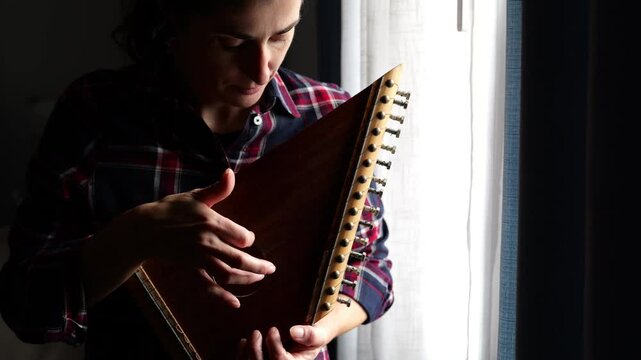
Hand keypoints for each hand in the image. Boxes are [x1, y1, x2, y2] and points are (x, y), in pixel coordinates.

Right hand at [132, 168, 275, 306]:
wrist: (146, 229)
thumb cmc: (172, 209)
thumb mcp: (196, 196)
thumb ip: (218, 189)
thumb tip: (230, 172)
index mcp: (212, 222)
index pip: (242, 236)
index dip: (249, 239)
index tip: (249, 239)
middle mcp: (208, 242)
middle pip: (239, 258)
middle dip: (258, 266)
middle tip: (271, 269)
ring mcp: (199, 258)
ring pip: (227, 274)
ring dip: (246, 279)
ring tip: (259, 278)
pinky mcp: (191, 269)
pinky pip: (208, 286)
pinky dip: (222, 297)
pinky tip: (235, 303)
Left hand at [238, 326, 328, 359]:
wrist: (307, 341)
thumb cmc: (313, 338)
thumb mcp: (318, 335)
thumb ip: (311, 334)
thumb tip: (294, 331)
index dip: (273, 345)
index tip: (272, 329)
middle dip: (256, 349)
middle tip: (256, 333)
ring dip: (248, 352)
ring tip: (251, 337)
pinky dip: (241, 355)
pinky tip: (243, 343)